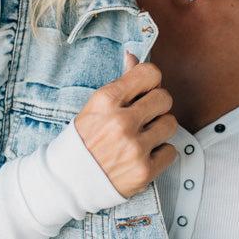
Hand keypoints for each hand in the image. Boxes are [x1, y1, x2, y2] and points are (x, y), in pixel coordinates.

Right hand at [73, 50, 178, 198]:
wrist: (68, 182)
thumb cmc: (83, 140)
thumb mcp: (95, 107)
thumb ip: (120, 83)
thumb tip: (134, 56)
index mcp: (106, 101)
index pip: (150, 74)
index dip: (150, 81)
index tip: (145, 90)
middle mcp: (121, 122)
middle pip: (165, 98)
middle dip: (156, 105)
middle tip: (143, 116)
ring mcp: (134, 148)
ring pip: (170, 124)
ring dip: (159, 129)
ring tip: (142, 137)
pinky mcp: (143, 171)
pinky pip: (171, 151)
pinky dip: (160, 154)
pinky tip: (143, 155)